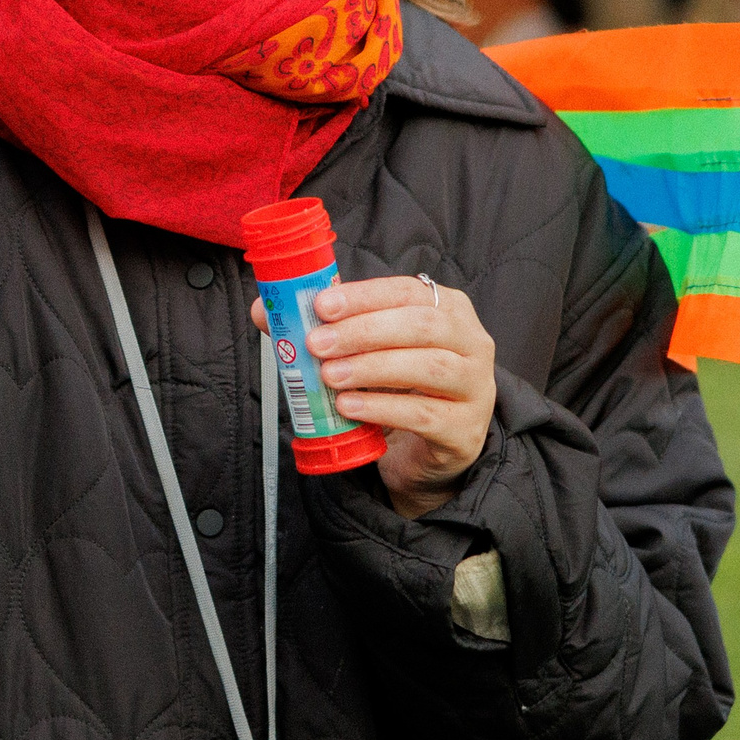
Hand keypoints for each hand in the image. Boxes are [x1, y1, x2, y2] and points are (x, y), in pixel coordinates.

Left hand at [251, 275, 496, 519]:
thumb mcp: (366, 351)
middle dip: (363, 331)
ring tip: (329, 376)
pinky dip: (383, 408)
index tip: (321, 305)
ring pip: (427, 368)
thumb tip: (263, 310)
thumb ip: (324, 327)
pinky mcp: (465, 430)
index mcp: (448, 309)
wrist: (430, 448)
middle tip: (317, 344)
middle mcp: (471, 342)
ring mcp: (475, 387)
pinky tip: (349, 407)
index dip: (363, 296)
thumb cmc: (399, 386)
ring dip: (371, 369)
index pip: (406, 292)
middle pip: (421, 327)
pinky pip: (424, 414)